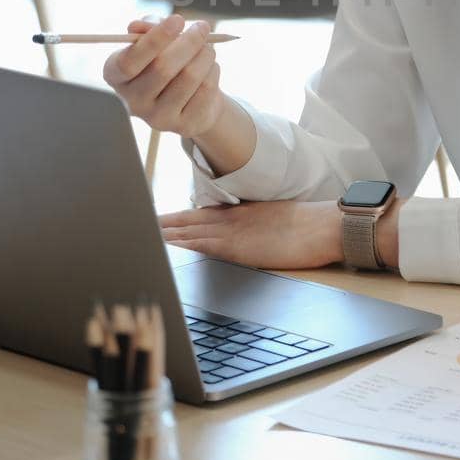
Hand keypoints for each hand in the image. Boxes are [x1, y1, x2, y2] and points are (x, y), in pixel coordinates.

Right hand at [102, 14, 223, 137]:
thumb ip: (147, 28)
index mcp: (116, 76)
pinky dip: (213, 72)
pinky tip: (209, 68)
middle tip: (202, 27)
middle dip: (188, 42)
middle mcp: (132, 102)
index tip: (177, 19)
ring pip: (189, 77)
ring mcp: (158, 118)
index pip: (129, 61)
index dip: (154, 39)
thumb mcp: (154, 40)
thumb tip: (138, 26)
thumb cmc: (165, 59)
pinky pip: (206, 90)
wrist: (188, 95)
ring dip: (204, 55)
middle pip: (162, 68)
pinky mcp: (184, 125)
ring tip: (208, 48)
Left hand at [159, 201, 342, 270]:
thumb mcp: (275, 219)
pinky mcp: (236, 247)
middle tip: (136, 221)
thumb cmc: (307, 226)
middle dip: (163, 222)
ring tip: (141, 233)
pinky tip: (165, 247)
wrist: (323, 227)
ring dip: (165, 232)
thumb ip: (255, 225)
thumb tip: (247, 235)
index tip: (159, 219)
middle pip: (188, 219)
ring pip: (189, 230)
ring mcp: (232, 231)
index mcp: (241, 213)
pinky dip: (181, 244)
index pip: (202, 214)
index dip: (178, 217)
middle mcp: (231, 219)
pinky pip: (200, 245)